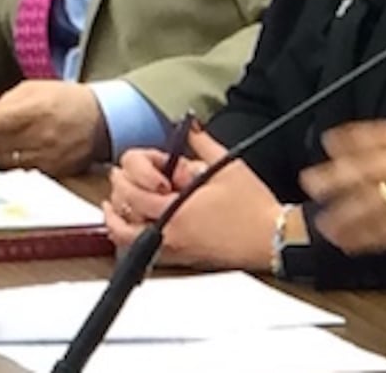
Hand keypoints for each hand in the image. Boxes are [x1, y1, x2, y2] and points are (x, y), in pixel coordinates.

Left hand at [0, 81, 107, 174]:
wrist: (103, 119)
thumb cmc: (68, 100)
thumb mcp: (37, 89)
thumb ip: (7, 102)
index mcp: (38, 109)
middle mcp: (42, 135)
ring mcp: (48, 156)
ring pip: (4, 160)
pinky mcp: (54, 171)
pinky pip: (21, 170)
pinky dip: (12, 161)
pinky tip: (12, 151)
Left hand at [103, 129, 280, 269]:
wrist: (269, 237)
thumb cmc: (253, 208)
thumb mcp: (227, 166)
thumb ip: (202, 143)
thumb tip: (190, 127)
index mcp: (174, 210)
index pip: (133, 190)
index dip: (136, 173)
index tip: (152, 165)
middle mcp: (167, 233)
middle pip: (121, 213)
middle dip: (121, 190)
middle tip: (125, 177)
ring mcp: (171, 249)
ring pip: (124, 238)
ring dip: (116, 218)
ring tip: (117, 204)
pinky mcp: (179, 259)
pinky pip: (140, 252)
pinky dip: (130, 237)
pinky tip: (137, 224)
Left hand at [299, 121, 385, 288]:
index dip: (355, 137)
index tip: (333, 140)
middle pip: (370, 164)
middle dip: (337, 172)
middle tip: (313, 178)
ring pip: (369, 198)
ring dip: (342, 210)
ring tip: (325, 219)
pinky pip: (378, 229)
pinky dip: (358, 236)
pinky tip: (346, 241)